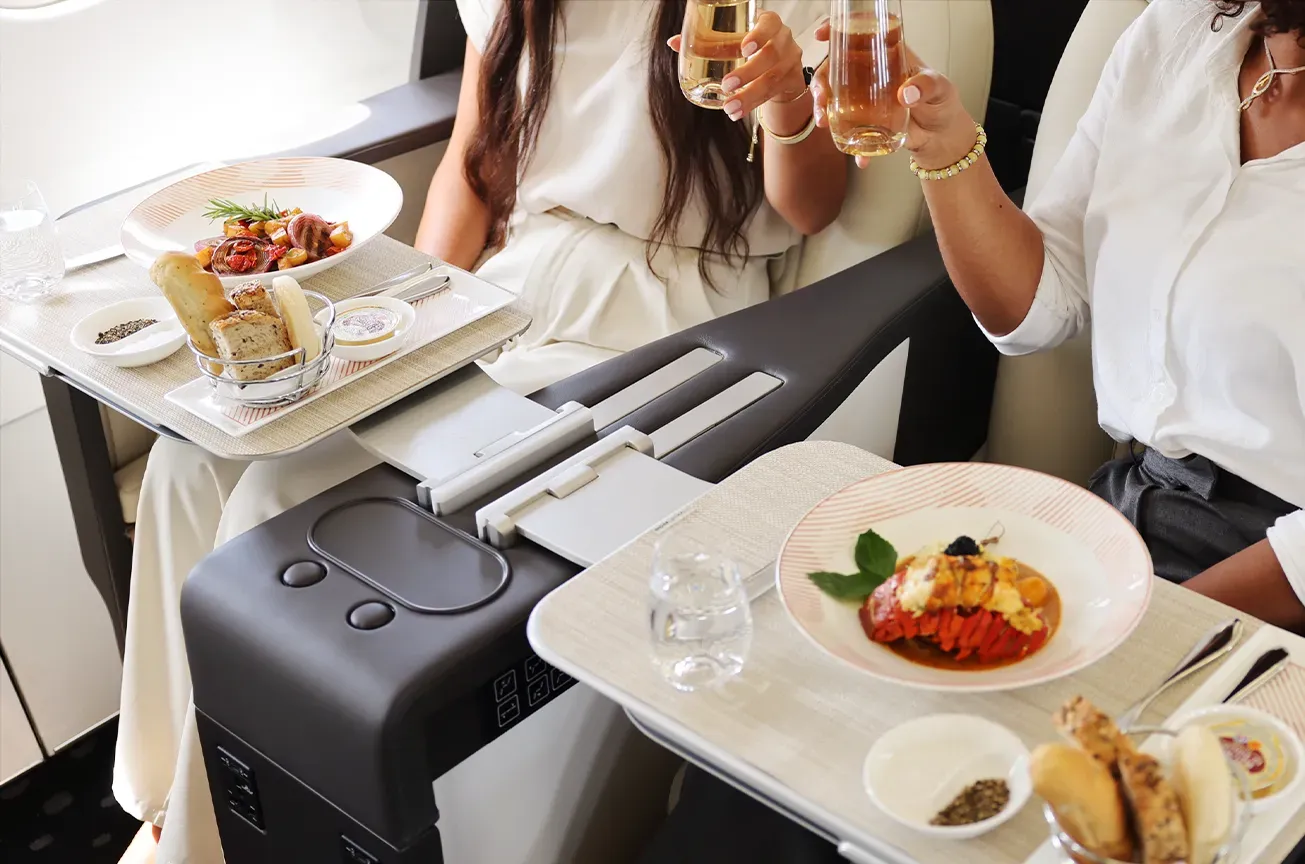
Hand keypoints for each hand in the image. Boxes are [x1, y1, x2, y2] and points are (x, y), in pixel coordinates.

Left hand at [668, 10, 806, 121]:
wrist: (780, 66)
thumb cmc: (752, 48)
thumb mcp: (734, 40)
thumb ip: (707, 41)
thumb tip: (674, 43)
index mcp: (769, 23)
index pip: (769, 24)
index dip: (759, 35)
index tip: (744, 48)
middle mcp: (783, 39)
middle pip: (771, 55)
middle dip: (748, 72)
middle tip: (727, 84)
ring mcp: (790, 61)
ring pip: (772, 79)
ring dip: (749, 95)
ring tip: (730, 107)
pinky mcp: (791, 81)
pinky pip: (772, 94)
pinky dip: (753, 105)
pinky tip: (739, 113)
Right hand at [810, 20, 978, 168]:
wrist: (942, 137)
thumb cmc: (942, 103)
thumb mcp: (940, 87)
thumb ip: (927, 85)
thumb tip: (906, 93)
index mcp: (888, 56)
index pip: (861, 36)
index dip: (840, 31)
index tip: (823, 35)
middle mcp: (871, 75)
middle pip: (837, 69)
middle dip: (821, 79)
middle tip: (822, 94)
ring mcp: (865, 100)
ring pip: (835, 98)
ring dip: (824, 108)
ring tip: (825, 121)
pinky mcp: (866, 124)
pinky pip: (850, 130)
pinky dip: (849, 144)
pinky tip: (857, 156)